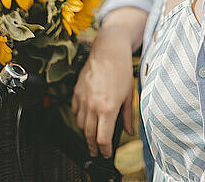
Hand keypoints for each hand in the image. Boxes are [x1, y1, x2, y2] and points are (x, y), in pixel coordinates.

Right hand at [72, 26, 134, 158]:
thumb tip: (129, 131)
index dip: (105, 150)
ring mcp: (83, 98)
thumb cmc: (121, 70)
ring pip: (80, 123)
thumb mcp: (129, 94)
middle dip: (93, 146)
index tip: (107, 153)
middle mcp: (93, 105)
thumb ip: (128, 116)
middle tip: (97, 152)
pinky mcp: (77, 90)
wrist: (108, 50)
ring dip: (86, 132)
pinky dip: (79, 116)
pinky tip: (85, 116)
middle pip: (89, 135)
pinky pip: (75, 110)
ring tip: (92, 135)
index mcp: (108, 108)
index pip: (103, 139)